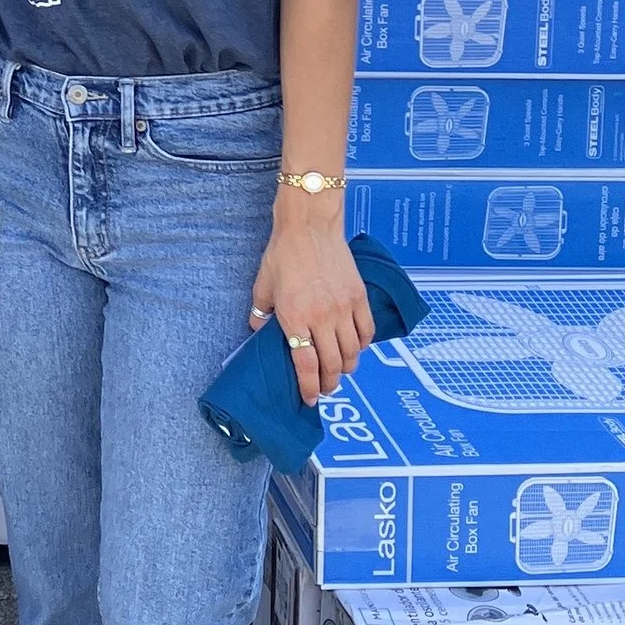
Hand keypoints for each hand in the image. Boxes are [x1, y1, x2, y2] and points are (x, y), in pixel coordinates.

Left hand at [249, 209, 374, 405]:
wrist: (310, 225)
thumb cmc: (284, 253)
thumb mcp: (262, 286)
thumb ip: (260, 312)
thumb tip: (258, 330)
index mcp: (294, 318)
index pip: (306, 365)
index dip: (310, 388)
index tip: (311, 399)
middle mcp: (322, 318)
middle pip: (332, 365)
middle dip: (330, 383)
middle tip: (326, 388)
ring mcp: (343, 308)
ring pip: (352, 353)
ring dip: (347, 368)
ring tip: (340, 371)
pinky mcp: (359, 297)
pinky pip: (366, 332)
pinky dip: (362, 346)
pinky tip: (355, 347)